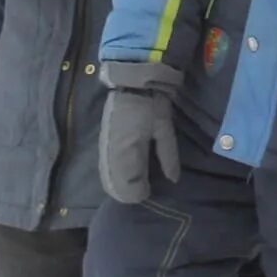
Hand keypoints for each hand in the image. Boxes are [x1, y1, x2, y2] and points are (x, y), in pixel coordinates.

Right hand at [97, 62, 181, 204]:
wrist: (130, 84)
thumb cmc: (150, 106)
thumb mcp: (163, 130)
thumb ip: (168, 157)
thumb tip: (173, 179)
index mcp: (126, 154)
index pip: (131, 190)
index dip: (142, 192)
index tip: (152, 188)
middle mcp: (110, 158)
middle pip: (117, 190)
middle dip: (131, 193)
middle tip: (146, 187)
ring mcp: (104, 153)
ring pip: (109, 183)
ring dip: (121, 188)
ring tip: (137, 184)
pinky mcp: (102, 146)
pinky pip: (105, 172)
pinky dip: (114, 179)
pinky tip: (125, 176)